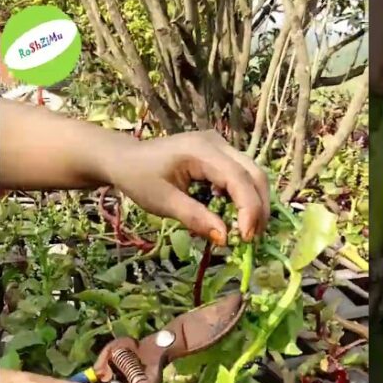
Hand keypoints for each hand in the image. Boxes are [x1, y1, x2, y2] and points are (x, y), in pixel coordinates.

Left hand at [102, 130, 270, 244]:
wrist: (124, 159)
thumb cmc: (139, 178)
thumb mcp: (164, 202)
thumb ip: (195, 218)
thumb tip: (225, 238)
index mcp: (202, 150)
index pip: (238, 178)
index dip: (248, 208)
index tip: (246, 237)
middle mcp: (217, 144)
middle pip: (254, 174)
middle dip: (258, 208)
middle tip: (252, 239)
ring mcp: (220, 147)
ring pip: (252, 175)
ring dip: (254, 204)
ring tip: (246, 232)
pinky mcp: (219, 156)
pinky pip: (241, 177)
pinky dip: (244, 199)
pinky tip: (234, 217)